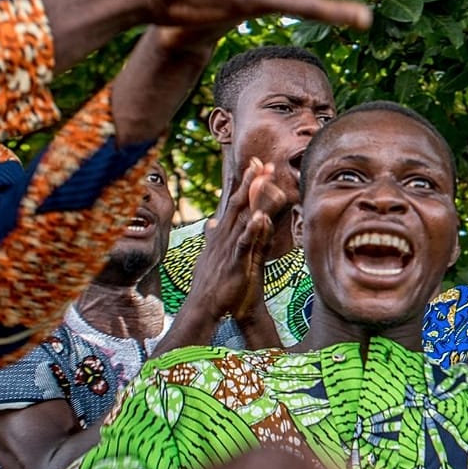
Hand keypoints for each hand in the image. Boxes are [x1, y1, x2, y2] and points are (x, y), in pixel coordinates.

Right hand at [189, 158, 287, 321]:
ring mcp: (229, 247)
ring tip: (263, 179)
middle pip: (238, 203)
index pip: (234, 202)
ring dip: (253, 198)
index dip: (245, 183)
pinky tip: (260, 217)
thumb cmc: (210, 280)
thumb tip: (211, 222)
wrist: (205, 306)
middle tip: (262, 162)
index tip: (255, 164)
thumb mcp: (211, 253)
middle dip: (250, 182)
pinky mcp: (234, 262)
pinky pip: (244, 243)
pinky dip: (252, 230)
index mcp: (222, 233)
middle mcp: (224, 235)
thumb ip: (213, 236)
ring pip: (243, 217)